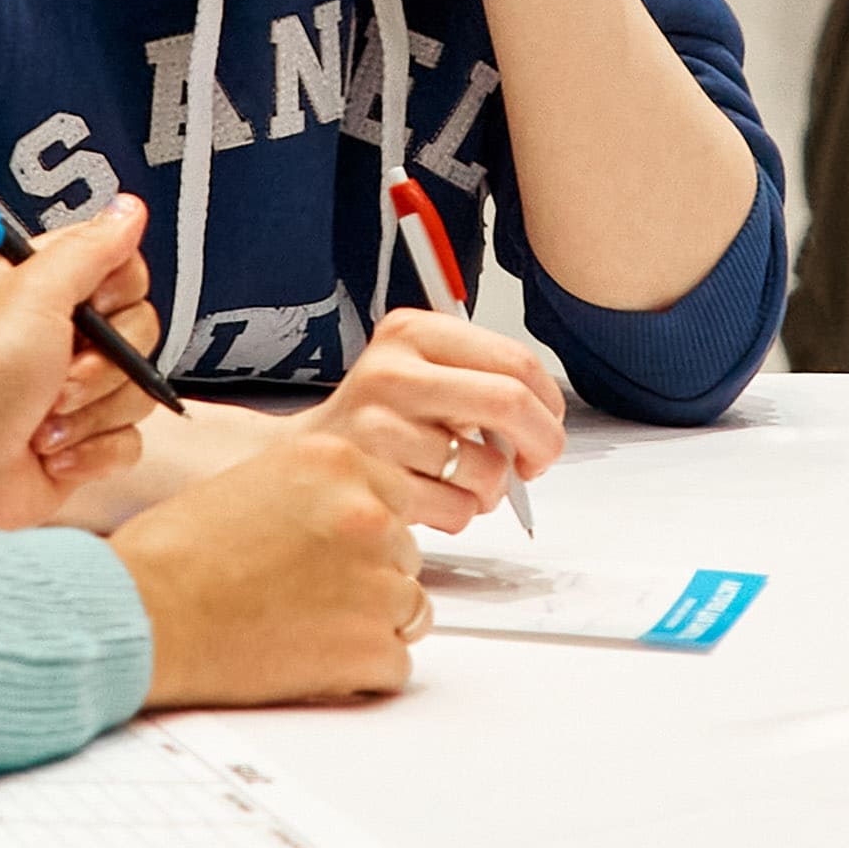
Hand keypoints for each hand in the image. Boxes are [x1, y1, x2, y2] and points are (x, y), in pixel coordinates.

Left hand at [0, 199, 158, 527]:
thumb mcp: (34, 293)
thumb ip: (90, 249)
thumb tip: (129, 207)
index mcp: (45, 289)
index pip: (124, 272)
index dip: (116, 296)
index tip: (88, 311)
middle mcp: (62, 337)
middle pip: (141, 334)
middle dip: (101, 367)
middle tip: (55, 378)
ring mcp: (75, 394)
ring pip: (138, 391)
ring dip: (91, 412)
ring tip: (42, 424)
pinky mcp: (82, 443)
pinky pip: (128, 442)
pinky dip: (91, 453)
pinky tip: (49, 455)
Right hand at [110, 431, 426, 705]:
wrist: (141, 614)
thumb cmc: (168, 555)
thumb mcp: (247, 484)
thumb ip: (310, 496)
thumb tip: (337, 523)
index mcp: (336, 463)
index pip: (395, 498)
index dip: (362, 533)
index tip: (339, 553)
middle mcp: (366, 515)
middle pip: (404, 554)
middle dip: (366, 578)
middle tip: (310, 597)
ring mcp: (375, 583)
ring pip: (409, 609)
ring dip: (368, 625)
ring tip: (306, 631)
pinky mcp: (370, 647)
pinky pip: (396, 664)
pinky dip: (361, 673)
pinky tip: (310, 663)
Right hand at [301, 310, 566, 531]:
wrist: (301, 463)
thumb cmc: (375, 423)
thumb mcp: (419, 374)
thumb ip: (478, 378)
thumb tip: (546, 416)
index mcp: (410, 333)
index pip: (514, 360)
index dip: (547, 401)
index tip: (545, 423)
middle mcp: (390, 373)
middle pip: (509, 402)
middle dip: (541, 443)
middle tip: (535, 462)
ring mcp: (379, 428)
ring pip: (487, 468)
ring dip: (489, 489)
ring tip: (460, 483)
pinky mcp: (375, 483)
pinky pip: (458, 508)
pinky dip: (459, 514)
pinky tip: (432, 500)